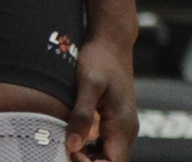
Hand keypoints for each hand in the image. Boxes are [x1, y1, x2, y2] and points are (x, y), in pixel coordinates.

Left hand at [66, 33, 136, 161]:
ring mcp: (123, 126)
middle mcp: (127, 130)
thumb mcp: (88, 85)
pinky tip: (73, 142)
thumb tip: (73, 146)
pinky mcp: (115, 122)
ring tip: (66, 148)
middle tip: (64, 152)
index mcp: (123, 125)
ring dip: (88, 159)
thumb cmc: (100, 59)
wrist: (112, 40)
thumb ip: (82, 115)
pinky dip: (90, 151)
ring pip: (108, 157)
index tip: (70, 154)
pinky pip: (105, 147)